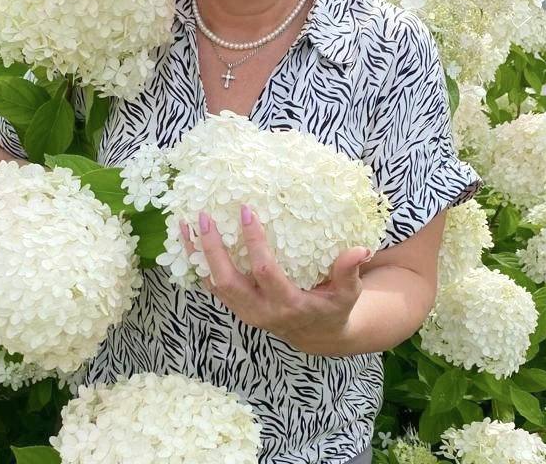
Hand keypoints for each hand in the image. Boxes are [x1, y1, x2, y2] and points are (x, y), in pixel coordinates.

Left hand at [180, 205, 371, 354]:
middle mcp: (261, 312)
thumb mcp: (348, 293)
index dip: (254, 242)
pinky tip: (188, 240)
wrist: (318, 335)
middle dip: (214, 249)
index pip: (264, 271)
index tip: (246, 210)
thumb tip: (360, 250)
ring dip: (197, 255)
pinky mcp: (237, 307)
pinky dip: (198, 264)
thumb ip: (348, 272)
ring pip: (214, 284)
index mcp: (288, 306)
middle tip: (205, 216)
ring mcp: (246, 311)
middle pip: (228, 281)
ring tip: (185, 224)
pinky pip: (212, 286)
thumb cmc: (334, 307)